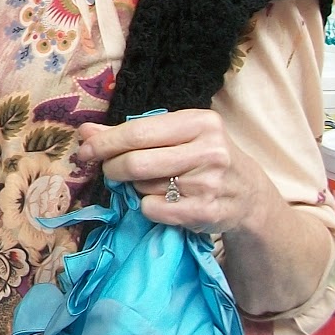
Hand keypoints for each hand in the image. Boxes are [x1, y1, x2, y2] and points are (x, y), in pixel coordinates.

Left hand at [75, 111, 273, 235]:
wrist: (249, 195)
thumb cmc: (203, 157)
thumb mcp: (176, 136)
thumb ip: (130, 133)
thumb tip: (86, 132)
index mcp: (200, 122)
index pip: (137, 131)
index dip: (104, 142)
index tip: (85, 149)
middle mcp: (209, 151)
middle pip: (136, 162)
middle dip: (113, 168)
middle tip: (110, 171)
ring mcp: (210, 184)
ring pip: (144, 187)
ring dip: (136, 188)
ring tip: (153, 184)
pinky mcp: (207, 212)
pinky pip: (154, 210)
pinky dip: (148, 207)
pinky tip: (164, 201)